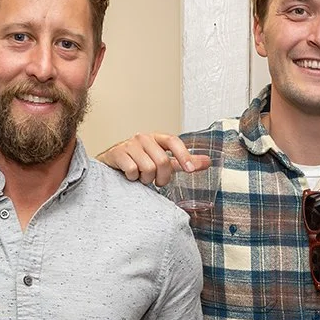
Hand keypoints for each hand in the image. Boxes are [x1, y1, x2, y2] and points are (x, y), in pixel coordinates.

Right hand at [96, 133, 211, 185]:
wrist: (112, 164)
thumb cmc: (139, 162)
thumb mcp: (163, 160)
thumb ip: (184, 161)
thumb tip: (207, 162)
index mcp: (157, 138)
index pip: (173, 141)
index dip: (183, 155)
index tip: (190, 170)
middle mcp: (144, 138)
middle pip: (162, 161)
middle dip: (162, 177)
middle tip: (157, 181)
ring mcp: (130, 144)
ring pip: (147, 168)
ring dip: (146, 179)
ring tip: (141, 177)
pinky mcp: (117, 153)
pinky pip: (132, 170)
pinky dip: (133, 178)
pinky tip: (130, 176)